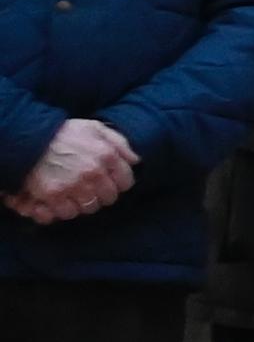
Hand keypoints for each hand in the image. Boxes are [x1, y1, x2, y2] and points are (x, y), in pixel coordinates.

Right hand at [10, 117, 134, 221]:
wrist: (29, 138)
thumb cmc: (63, 132)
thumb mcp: (95, 128)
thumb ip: (119, 143)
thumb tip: (135, 160)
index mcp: (106, 155)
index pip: (126, 182)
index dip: (118, 183)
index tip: (110, 182)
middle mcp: (93, 172)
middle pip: (109, 198)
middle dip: (102, 194)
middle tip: (91, 189)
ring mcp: (74, 185)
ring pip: (90, 207)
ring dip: (84, 203)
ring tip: (76, 194)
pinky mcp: (54, 195)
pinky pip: (69, 213)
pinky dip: (66, 209)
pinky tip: (62, 199)